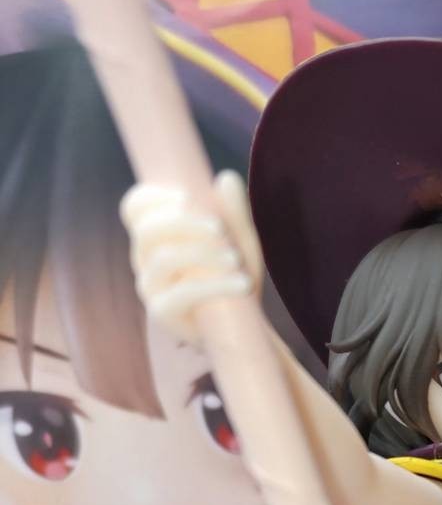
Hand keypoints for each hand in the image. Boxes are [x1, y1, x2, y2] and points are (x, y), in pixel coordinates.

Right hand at [119, 170, 261, 343]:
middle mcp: (145, 258)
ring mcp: (150, 287)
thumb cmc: (234, 276)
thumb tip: (226, 178)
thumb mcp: (240, 241)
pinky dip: (215, 286)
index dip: (154, 197)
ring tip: (236, 259)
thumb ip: (234, 212)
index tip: (188, 197)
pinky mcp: (162, 312)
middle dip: (185, 223)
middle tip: (221, 230)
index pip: (134, 207)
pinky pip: (181, 293)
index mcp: (156, 235)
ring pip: (163, 259)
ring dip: (202, 254)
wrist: (243, 326)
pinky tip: (242, 284)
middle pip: (147, 229)